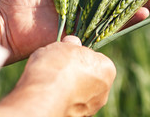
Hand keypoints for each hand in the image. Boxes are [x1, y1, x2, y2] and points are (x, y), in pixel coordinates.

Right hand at [0, 36, 115, 116]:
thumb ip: (71, 44)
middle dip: (76, 74)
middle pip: (90, 77)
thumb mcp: (63, 46)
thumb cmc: (55, 68)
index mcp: (107, 69)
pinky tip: (51, 97)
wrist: (42, 99)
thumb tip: (73, 42)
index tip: (66, 56)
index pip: (94, 58)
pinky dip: (64, 101)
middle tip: (58, 70)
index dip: (78, 56)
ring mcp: (92, 107)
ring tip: (52, 84)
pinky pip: (72, 105)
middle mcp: (104, 90)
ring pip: (81, 93)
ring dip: (70, 89)